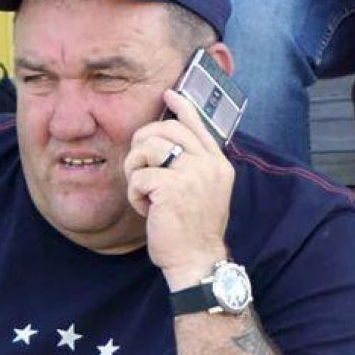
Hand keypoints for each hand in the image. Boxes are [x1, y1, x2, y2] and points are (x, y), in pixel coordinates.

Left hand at [123, 90, 232, 289]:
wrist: (196, 260)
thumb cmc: (193, 231)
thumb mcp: (202, 192)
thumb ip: (193, 166)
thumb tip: (168, 141)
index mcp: (219, 164)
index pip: (198, 126)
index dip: (182, 107)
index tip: (169, 94)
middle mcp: (209, 165)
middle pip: (165, 130)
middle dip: (142, 142)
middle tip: (137, 164)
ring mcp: (192, 174)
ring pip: (148, 148)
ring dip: (136, 170)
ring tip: (144, 193)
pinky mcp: (171, 187)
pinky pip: (139, 176)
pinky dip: (135, 194)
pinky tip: (146, 210)